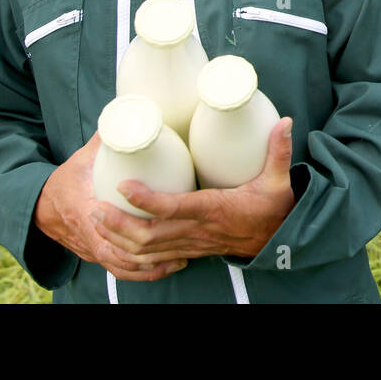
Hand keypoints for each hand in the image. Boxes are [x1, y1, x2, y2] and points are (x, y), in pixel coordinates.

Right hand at [33, 132, 185, 280]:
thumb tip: (127, 114)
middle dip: (151, 253)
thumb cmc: (65, 180)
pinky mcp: (99, 257)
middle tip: (182, 242)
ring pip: (123, 266)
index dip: (130, 226)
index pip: (105, 225)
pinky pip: (121, 270)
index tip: (159, 220)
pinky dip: (143, 273)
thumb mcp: (83, 157)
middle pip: (120, 252)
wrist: (41, 206)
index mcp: (84, 210)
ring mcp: (93, 250)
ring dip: (151, 266)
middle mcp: (89, 236)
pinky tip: (167, 268)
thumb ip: (106, 139)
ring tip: (181, 259)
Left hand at [90, 117, 295, 266]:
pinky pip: (153, 258)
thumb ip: (278, 150)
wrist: (279, 240)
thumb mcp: (278, 179)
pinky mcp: (188, 249)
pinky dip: (131, 253)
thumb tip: (285, 120)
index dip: (147, 200)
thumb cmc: (274, 208)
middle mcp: (197, 230)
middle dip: (118, 224)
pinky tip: (115, 241)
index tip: (124, 185)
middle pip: (149, 235)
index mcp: (214, 209)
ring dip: (118, 238)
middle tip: (94, 207)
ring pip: (146, 250)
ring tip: (96, 219)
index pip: (174, 208)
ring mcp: (190, 243)